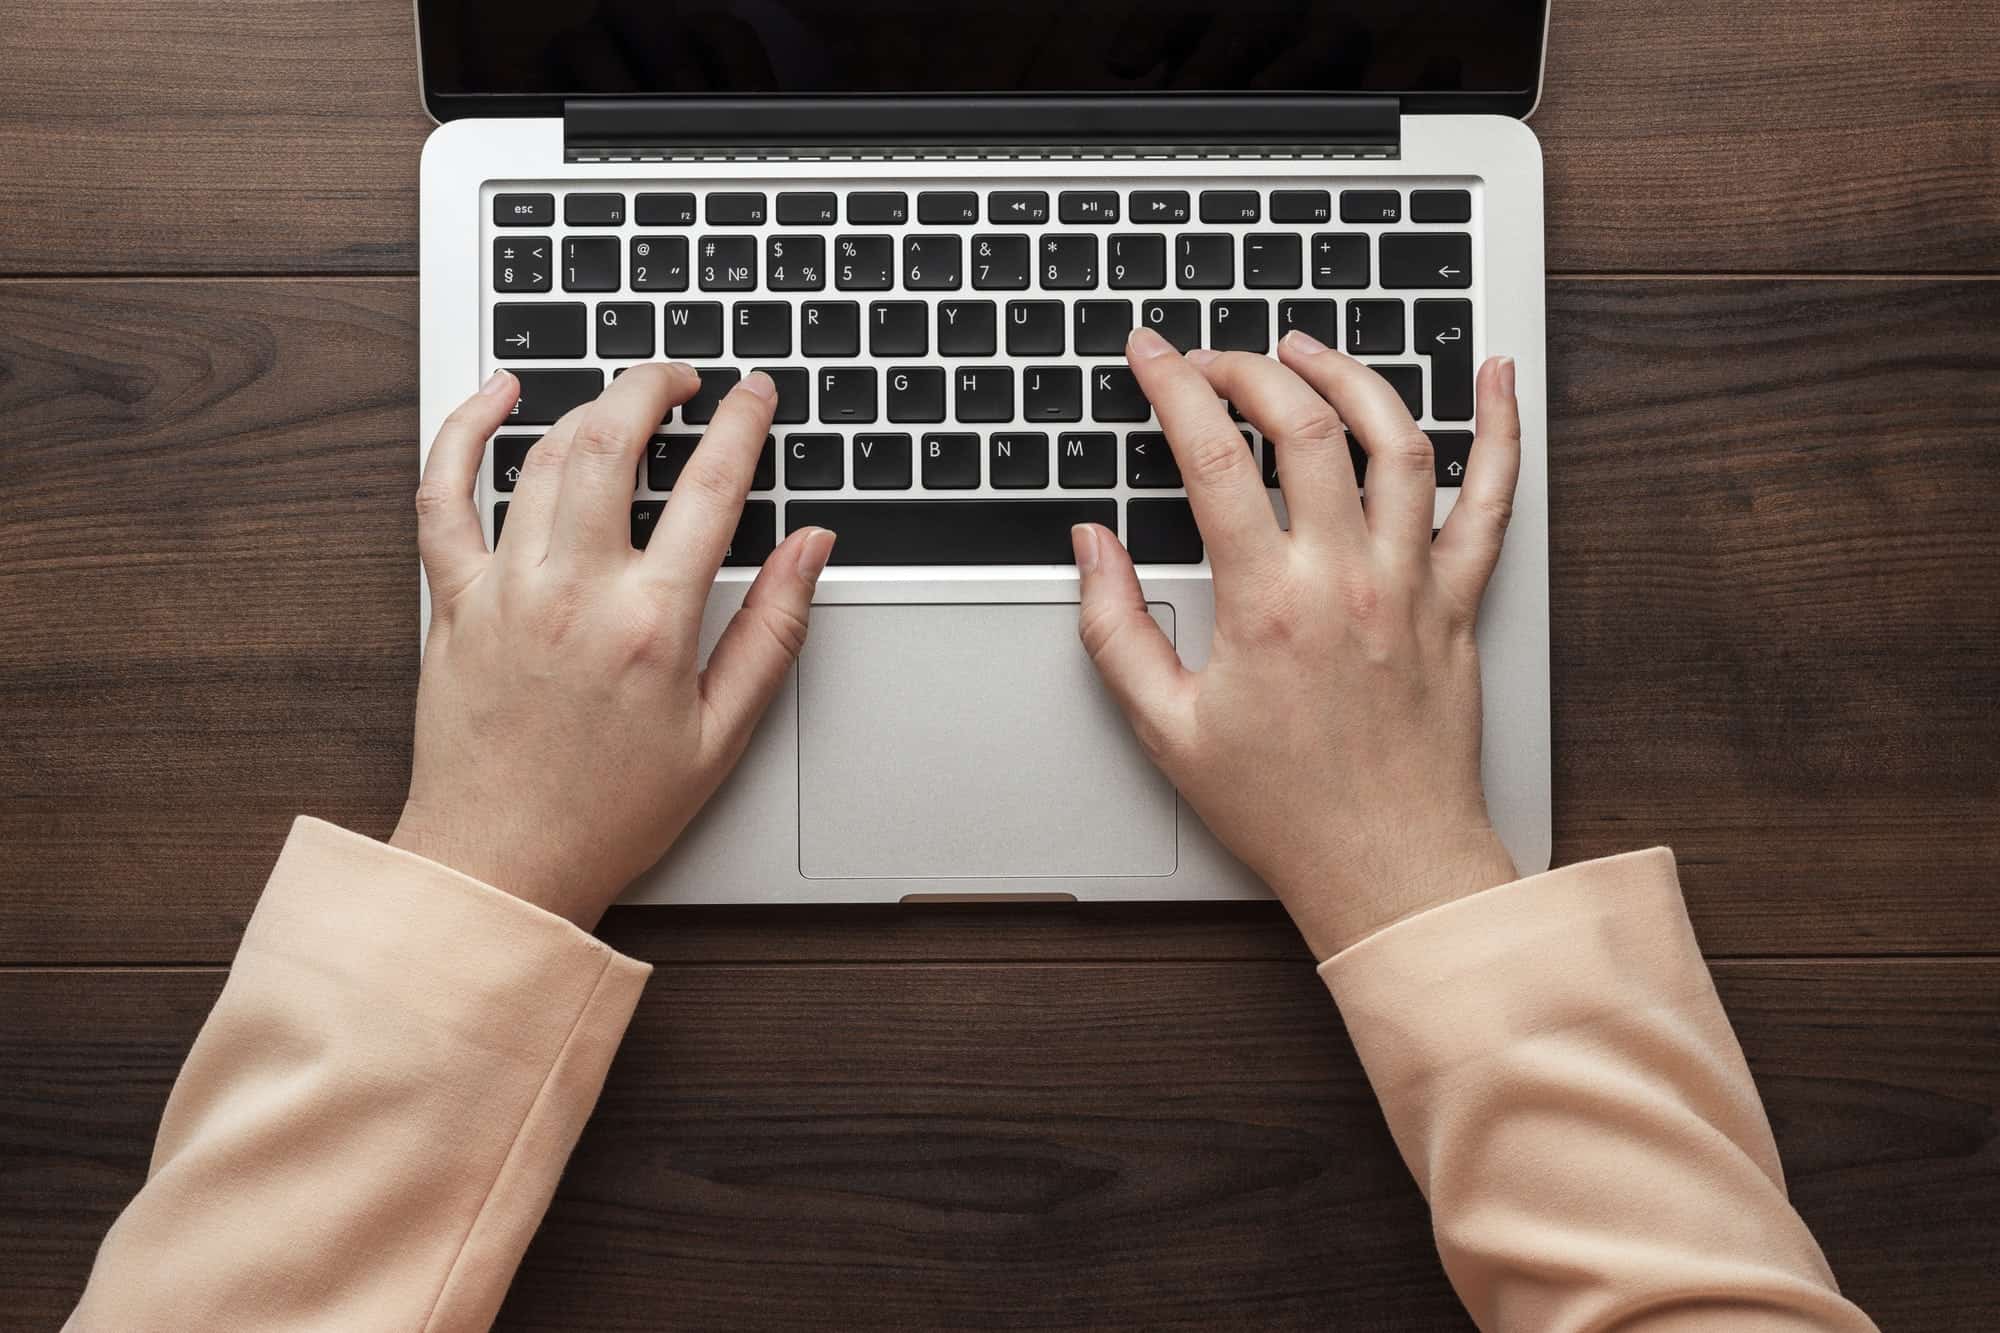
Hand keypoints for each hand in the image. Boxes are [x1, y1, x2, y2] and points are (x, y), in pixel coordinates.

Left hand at [393, 365, 834, 927]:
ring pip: (544, 455)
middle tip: (685, 376)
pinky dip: (465, 431)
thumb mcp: (722, 734)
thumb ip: (774, 631)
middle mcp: (575, 592)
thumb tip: (810, 550)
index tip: (755, 393)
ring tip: (625, 398)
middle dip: (657, 384)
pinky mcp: (453, 600)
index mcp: (651, 625)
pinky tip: (497, 396)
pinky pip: (444, 493)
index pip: (712, 489)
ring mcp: (505, 589)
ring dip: (590, 406)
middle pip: (616, 440)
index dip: (743, 423)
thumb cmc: (609, 812)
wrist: (500, 865)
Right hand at [1073, 328, 1521, 958]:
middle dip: (1250, 367)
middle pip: (1304, 425)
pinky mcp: (1459, 601)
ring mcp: (1412, 583)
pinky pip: (1493, 500)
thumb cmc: (1284, 808)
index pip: (1213, 457)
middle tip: (1215, 359)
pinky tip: (1496, 379)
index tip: (1151, 356)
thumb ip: (1115, 629)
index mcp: (1267, 605)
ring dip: (1350, 375)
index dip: (1174, 387)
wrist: (1387, 866)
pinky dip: (1501, 431)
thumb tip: (1092, 546)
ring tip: (1308, 350)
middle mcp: (1346, 578)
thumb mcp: (1165, 728)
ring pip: (1397, 440)